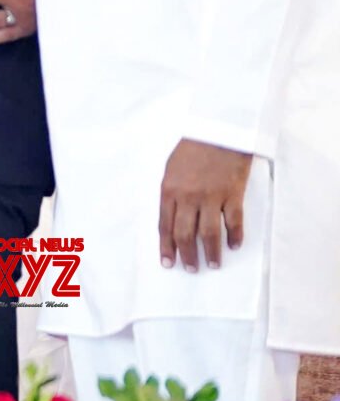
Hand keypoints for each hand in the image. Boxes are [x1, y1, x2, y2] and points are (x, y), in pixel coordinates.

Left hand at [159, 138, 251, 269]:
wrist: (218, 131)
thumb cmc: (192, 148)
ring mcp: (211, 197)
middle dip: (187, 255)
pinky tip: (234, 246)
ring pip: (209, 233)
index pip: (164, 225)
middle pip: (185, 233)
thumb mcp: (171, 169)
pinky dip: (235, 236)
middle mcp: (188, 197)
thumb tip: (171, 218)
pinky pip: (234, 221)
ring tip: (213, 265)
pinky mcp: (233, 194)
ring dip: (211, 252)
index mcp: (169, 190)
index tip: (167, 263)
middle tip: (191, 269)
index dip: (166, 247)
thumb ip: (171, 193)